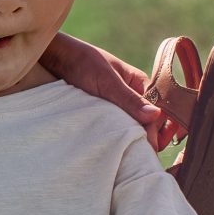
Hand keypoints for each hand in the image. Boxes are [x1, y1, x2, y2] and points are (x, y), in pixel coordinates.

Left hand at [46, 34, 170, 151]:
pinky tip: (120, 147)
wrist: (57, 57)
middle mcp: (133, 95)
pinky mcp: (106, 110)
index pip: (157, 113)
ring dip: (135, 139)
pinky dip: (121, 136)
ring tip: (134, 156)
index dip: (156, 132)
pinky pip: (118, 125)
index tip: (151, 149)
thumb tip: (155, 115)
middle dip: (150, 138)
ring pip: (134, 126)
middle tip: (145, 157)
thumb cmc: (83, 62)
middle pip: (150, 122)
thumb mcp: (106, 81)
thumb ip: (129, 99)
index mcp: (140, 84)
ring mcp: (119, 104)